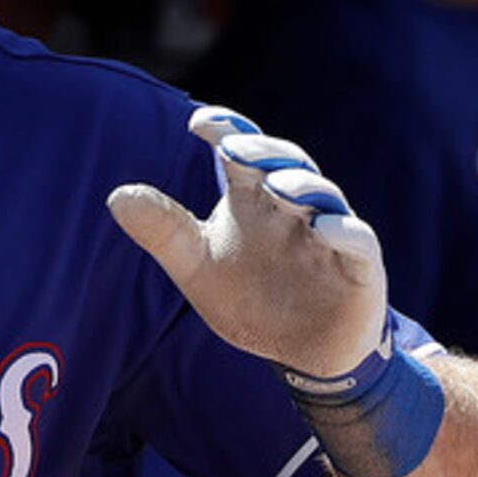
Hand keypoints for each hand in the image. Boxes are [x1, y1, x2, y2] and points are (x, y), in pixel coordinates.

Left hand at [106, 105, 389, 379]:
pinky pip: (357, 242)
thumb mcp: (196, 266)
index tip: (198, 122)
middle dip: (262, 151)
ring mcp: (329, 233)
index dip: (225, 130)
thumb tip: (117, 196)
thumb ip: (163, 231)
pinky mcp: (360, 267)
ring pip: (322, 196)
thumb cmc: (247, 297)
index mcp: (251, 197)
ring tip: (279, 184)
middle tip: (233, 147)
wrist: (296, 354)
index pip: (240, 151)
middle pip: (284, 163)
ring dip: (303, 186)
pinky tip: (324, 228)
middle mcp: (291, 206)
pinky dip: (343, 231)